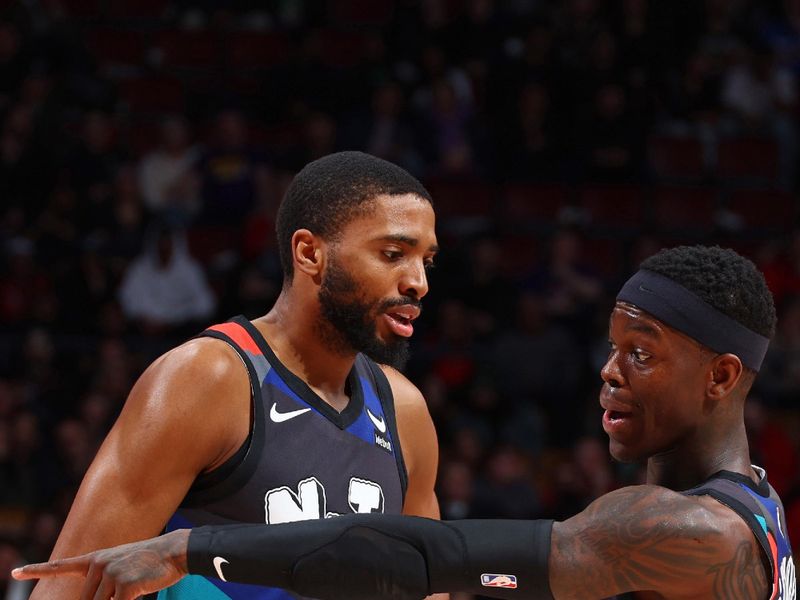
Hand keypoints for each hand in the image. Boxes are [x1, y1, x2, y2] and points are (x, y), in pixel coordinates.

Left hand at [11, 529, 190, 599]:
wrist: (174, 551)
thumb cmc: (148, 561)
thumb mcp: (120, 564)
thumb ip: (101, 580)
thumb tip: (90, 598)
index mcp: (96, 558)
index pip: (61, 566)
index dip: (36, 570)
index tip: (16, 572)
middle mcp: (98, 565)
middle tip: (125, 589)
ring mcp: (110, 575)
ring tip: (134, 583)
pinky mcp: (124, 587)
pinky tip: (139, 588)